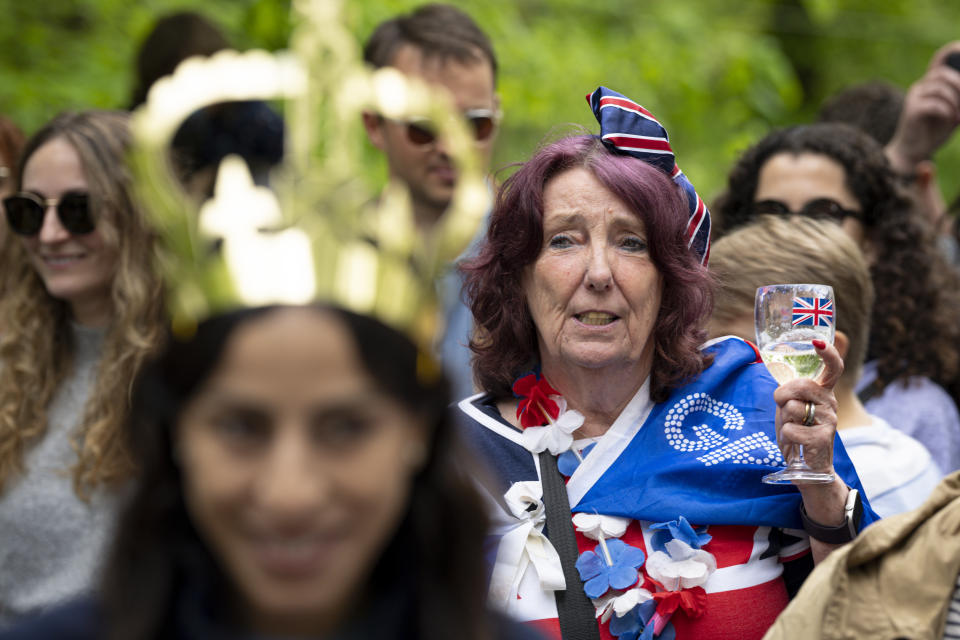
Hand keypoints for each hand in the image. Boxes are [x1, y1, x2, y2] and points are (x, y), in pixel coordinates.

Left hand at [772, 339, 841, 474]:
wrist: (808, 467)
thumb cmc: (797, 431)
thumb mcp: (790, 406)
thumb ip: (788, 390)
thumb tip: (776, 371)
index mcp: (824, 392)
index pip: (833, 368)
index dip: (828, 353)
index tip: (817, 341)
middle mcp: (831, 403)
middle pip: (801, 384)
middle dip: (782, 395)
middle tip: (783, 407)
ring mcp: (830, 420)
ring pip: (792, 408)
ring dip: (783, 419)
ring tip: (792, 428)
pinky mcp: (822, 438)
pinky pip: (790, 428)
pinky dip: (785, 436)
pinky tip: (795, 442)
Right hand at [887, 41, 959, 171]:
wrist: (914, 152)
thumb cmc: (934, 133)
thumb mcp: (954, 112)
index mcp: (930, 85)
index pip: (940, 60)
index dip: (950, 51)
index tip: (959, 46)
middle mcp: (920, 87)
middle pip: (942, 73)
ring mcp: (914, 97)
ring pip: (941, 88)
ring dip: (955, 102)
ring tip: (958, 116)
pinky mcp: (911, 109)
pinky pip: (935, 104)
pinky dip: (947, 111)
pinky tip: (950, 120)